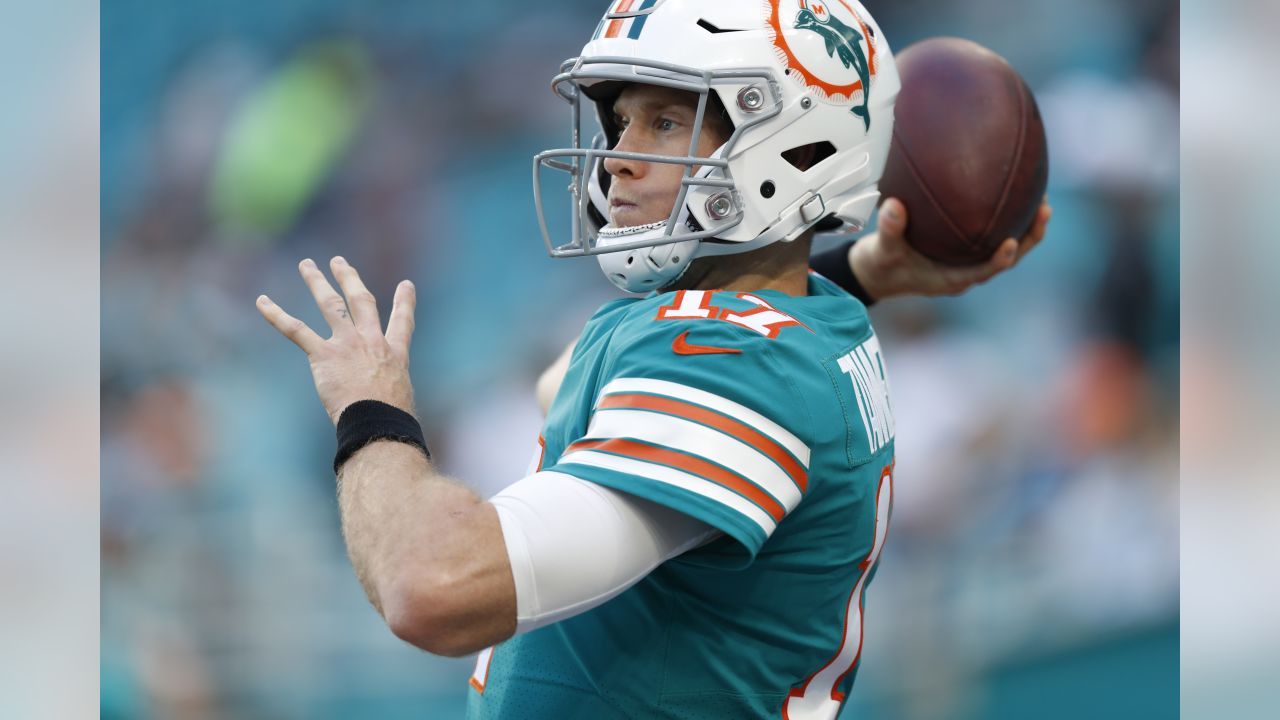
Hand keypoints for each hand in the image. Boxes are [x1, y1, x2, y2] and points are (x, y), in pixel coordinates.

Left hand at [256, 257, 417, 425]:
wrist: (377, 421)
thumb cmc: (391, 419)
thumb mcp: (399, 399)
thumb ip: (388, 391)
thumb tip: (385, 405)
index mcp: (393, 354)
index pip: (402, 322)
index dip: (404, 302)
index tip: (405, 284)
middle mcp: (371, 341)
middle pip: (361, 301)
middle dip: (349, 279)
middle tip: (339, 262)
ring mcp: (347, 344)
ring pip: (331, 304)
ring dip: (317, 282)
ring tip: (307, 265)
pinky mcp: (324, 355)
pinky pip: (296, 330)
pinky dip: (277, 315)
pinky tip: (262, 301)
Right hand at [849, 197, 1051, 300]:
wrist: (880, 272)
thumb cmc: (883, 264)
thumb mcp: (881, 250)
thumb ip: (890, 230)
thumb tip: (895, 206)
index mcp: (952, 278)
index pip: (984, 272)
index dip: (1001, 259)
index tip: (1012, 242)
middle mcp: (968, 271)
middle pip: (1008, 258)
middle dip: (1029, 237)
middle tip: (1044, 210)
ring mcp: (971, 261)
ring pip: (1008, 246)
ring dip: (1027, 227)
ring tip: (1044, 199)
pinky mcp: (969, 250)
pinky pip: (996, 235)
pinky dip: (1010, 218)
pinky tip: (1017, 192)